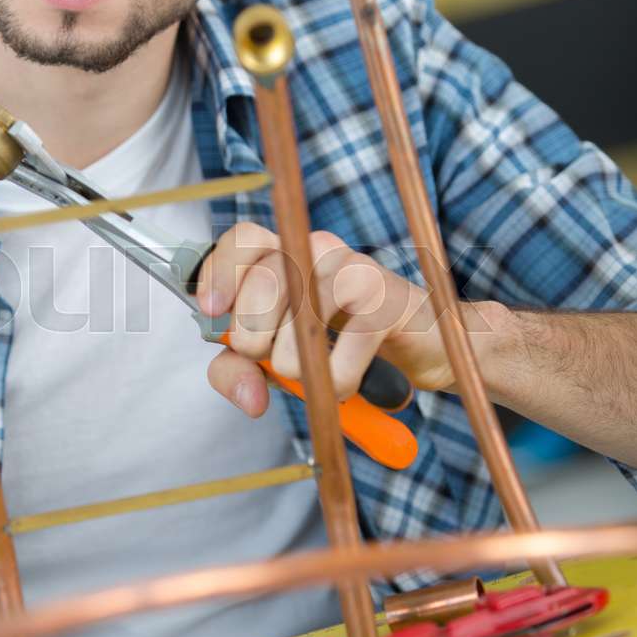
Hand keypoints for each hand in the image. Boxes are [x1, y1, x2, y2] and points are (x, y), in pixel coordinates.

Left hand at [196, 223, 479, 416]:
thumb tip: (248, 397)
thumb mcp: (276, 357)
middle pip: (264, 281)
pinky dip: (338, 383)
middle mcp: (319, 250)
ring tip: (318, 375)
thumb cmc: (342, 345)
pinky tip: (349, 382)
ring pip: (299, 323)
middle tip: (270, 362)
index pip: (244, 239)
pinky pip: (341, 356)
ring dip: (297, 370)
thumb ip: (239, 370)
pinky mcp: (387, 302)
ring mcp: (356, 271)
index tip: (212, 313)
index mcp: (287, 253)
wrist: (423, 348)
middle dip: (254, 338)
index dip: (220, 272)